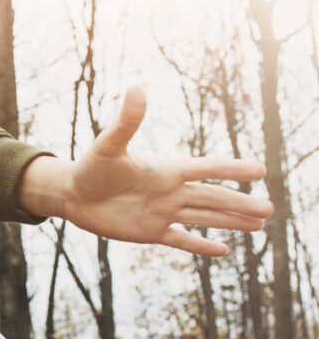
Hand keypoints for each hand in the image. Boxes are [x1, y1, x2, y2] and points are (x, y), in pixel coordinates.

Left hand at [18, 87, 273, 255]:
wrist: (70, 194)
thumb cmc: (89, 167)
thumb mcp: (109, 144)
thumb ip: (127, 121)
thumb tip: (136, 88)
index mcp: (165, 170)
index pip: (206, 169)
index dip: (232, 170)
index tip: (259, 170)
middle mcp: (169, 192)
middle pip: (212, 198)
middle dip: (240, 204)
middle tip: (269, 210)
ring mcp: (161, 213)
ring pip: (203, 219)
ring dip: (230, 222)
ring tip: (258, 226)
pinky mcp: (149, 232)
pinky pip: (180, 240)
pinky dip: (200, 246)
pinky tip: (222, 250)